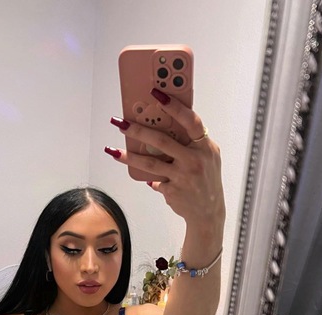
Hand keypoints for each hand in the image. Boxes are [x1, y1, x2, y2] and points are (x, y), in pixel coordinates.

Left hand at [107, 88, 224, 230]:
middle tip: (121, 123)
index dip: (174, 107)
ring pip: (150, 163)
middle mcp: (194, 160)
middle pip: (162, 141)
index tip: (157, 94)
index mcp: (205, 147)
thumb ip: (192, 141)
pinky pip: (153, 179)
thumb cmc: (206, 179)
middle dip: (138, 130)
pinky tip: (133, 169)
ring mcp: (182, 177)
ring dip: (129, 156)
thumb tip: (165, 126)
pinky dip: (144, 175)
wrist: (208, 212)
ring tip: (113, 150)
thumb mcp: (208, 156)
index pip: (190, 121)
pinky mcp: (172, 191)